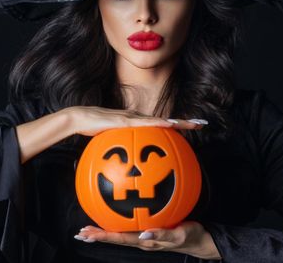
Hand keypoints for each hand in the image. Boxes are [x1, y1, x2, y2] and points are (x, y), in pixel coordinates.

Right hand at [66, 106, 207, 136]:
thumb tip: (125, 165)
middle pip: (166, 121)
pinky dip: (160, 123)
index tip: (190, 129)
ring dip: (179, 122)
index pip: (160, 125)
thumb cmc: (93, 130)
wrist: (79, 119)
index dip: (176, 126)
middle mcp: (139, 118)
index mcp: (137, 123)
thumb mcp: (109, 142)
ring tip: (195, 123)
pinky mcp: (127, 119)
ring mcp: (134, 118)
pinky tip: (172, 125)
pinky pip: (147, 122)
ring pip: (162, 120)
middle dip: (185, 122)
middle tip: (203, 124)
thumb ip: (119, 149)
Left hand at [73, 221, 221, 259]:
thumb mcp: (179, 234)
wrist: (199, 240)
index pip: (120, 239)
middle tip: (79, 234)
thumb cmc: (191, 235)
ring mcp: (144, 236)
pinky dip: (117, 224)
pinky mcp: (149, 230)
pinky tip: (112, 216)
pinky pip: (129, 227)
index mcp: (146, 241)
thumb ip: (163, 234)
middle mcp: (142, 240)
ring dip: (103, 232)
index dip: (102, 236)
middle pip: (115, 238)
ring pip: (119, 234)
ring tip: (88, 230)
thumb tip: (145, 234)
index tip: (87, 235)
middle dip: (97, 236)